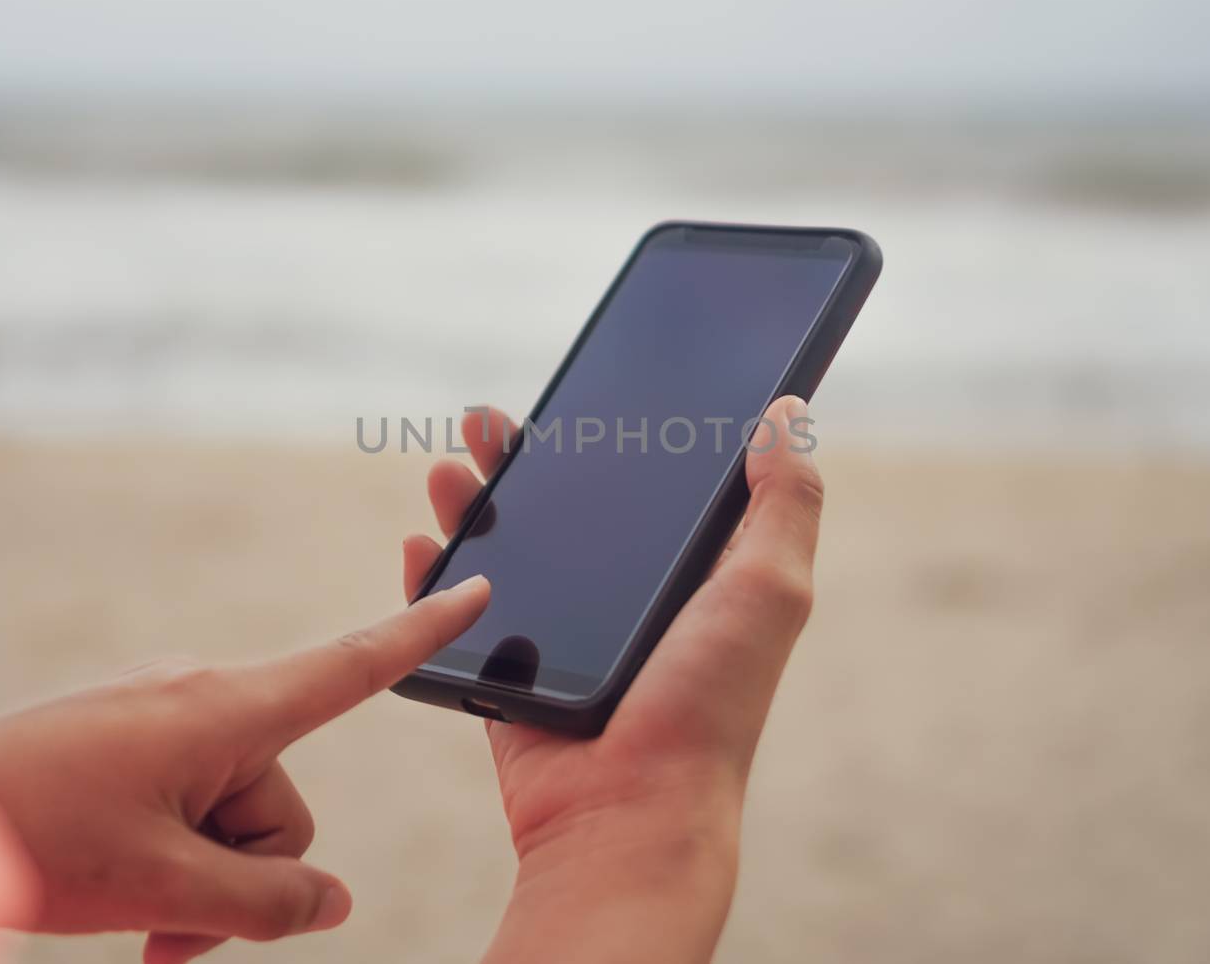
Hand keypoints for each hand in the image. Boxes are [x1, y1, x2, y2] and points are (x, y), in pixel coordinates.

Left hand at [0, 575, 489, 963]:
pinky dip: (176, 863)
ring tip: (139, 924)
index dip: (423, 630)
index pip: (353, 663)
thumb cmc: (33, 835)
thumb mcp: (166, 885)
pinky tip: (128, 901)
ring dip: (202, 886)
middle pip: (284, 805)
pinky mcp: (136, 744)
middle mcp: (206, 701)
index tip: (475, 585)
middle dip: (244, 880)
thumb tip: (331, 904)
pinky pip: (191, 806)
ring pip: (236, 821)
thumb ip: (268, 901)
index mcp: (226, 708)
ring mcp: (167, 722)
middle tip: (174, 933)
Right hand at [404, 395, 823, 963]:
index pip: (645, 488)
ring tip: (446, 468)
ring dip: (470, 505)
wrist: (628, 816)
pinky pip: (461, 617)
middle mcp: (627, 604)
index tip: (582, 394)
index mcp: (690, 577)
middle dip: (520, 460)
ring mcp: (564, 641)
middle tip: (484, 419)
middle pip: (564, 511)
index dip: (613, 439)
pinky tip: (420, 543)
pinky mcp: (510, 678)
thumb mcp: (768, 589)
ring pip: (506, 553)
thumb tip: (789, 411)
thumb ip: (786, 501)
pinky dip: (435, 578)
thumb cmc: (708, 707)